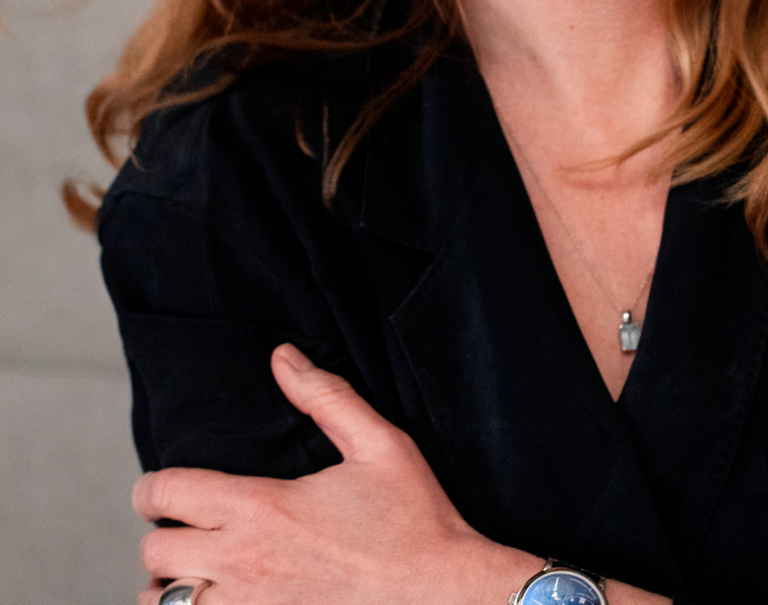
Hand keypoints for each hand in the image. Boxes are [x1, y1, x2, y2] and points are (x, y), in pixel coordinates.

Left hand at [134, 344, 535, 604]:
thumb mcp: (379, 445)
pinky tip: (220, 601)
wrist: (443, 596)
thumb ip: (327, 397)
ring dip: (171, 590)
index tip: (159, 489)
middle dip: (163, 534)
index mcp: (263, 508)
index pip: (168, 493)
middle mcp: (243, 564)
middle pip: (155, 551)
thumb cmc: (416, 522)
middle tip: (184, 528)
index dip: (152, 486)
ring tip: (195, 576)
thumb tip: (284, 358)